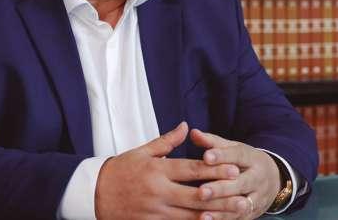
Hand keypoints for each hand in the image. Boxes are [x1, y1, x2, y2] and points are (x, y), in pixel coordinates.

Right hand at [95, 122, 249, 219]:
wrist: (95, 193)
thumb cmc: (120, 169)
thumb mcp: (142, 151)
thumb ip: (166, 141)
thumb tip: (185, 127)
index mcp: (157, 169)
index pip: (190, 169)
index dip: (213, 169)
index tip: (233, 167)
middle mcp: (158, 191)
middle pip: (195, 194)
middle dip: (221, 194)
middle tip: (242, 193)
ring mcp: (155, 211)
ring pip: (190, 214)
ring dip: (214, 213)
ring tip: (235, 211)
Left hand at [191, 129, 281, 219]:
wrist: (273, 179)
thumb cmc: (243, 160)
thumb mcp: (232, 148)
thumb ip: (212, 142)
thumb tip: (193, 132)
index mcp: (251, 158)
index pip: (237, 155)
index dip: (221, 156)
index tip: (206, 157)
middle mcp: (257, 178)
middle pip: (240, 184)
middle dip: (220, 188)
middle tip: (201, 191)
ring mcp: (258, 197)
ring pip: (241, 205)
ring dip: (222, 210)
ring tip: (203, 212)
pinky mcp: (254, 213)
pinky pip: (239, 219)